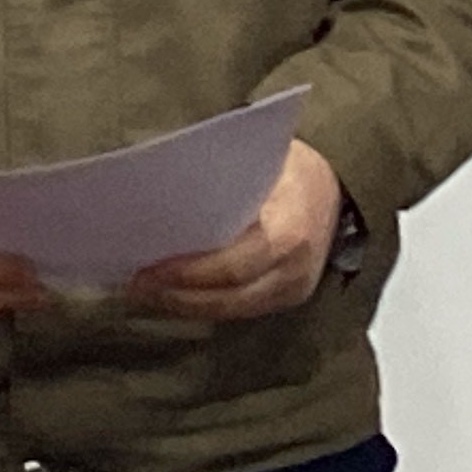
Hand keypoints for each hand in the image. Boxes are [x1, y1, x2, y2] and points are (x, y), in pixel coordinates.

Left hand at [125, 140, 342, 321]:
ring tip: (146, 294)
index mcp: (287, 231)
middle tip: (135, 286)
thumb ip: (217, 183)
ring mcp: (293, 288)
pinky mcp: (289, 297)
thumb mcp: (257, 162)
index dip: (186, 273)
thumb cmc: (286, 164)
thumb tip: (157, 190)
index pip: (230, 266)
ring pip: (232, 310)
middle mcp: (293, 269)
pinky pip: (242, 310)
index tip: (146, 269)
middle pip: (228, 296)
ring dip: (185, 306)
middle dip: (177, 295)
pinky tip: (174, 296)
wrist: (336, 183)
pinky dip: (206, 306)